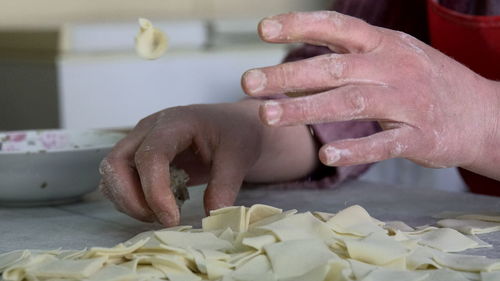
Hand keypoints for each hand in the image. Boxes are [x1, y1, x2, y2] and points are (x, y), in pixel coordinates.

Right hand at [99, 100, 317, 225]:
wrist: (234, 125)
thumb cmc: (236, 133)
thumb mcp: (239, 156)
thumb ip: (225, 185)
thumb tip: (210, 216)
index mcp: (176, 122)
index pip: (150, 155)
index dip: (154, 191)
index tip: (172, 218)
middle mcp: (149, 128)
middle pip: (116, 163)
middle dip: (131, 199)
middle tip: (161, 220)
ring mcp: (140, 141)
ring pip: (112, 174)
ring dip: (128, 202)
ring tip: (161, 215)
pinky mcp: (138, 156)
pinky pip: (119, 180)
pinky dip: (130, 199)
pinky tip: (157, 207)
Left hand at [241, 11, 499, 178]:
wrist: (482, 112)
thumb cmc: (425, 82)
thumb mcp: (392, 56)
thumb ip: (349, 58)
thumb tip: (295, 66)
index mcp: (384, 43)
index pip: (336, 26)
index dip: (299, 25)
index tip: (262, 30)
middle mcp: (393, 67)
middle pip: (333, 68)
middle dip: (287, 75)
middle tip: (249, 81)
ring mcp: (408, 102)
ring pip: (351, 103)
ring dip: (306, 110)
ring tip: (268, 116)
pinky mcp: (419, 136)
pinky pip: (383, 144)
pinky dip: (354, 151)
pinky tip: (325, 156)